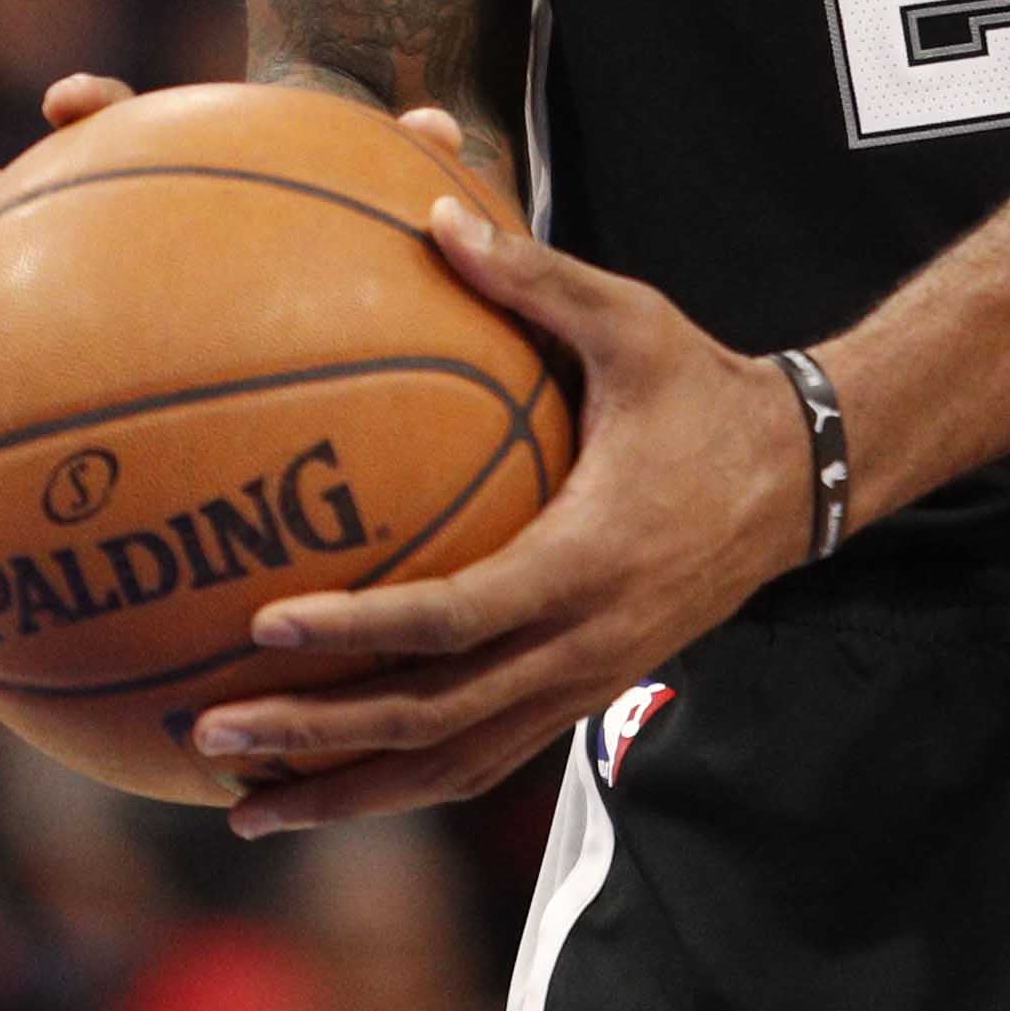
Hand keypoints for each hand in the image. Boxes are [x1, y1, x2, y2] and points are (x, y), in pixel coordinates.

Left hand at [184, 152, 807, 835]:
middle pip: (434, 722)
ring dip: (348, 789)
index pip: (454, 616)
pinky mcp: (581, 695)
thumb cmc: (702, 391)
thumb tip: (434, 209)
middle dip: (318, 741)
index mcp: (584, 562)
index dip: (358, 631)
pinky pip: (479, 754)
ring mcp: (582, 683)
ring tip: (244, 801)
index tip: (264, 627)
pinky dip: (399, 777)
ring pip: (453, 765)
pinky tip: (323, 777)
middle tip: (209, 735)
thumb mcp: (633, 321)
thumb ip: (534, 277)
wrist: (800, 478)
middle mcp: (581, 644)